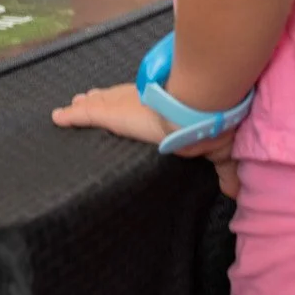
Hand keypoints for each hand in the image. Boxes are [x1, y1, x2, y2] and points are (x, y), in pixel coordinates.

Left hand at [53, 83, 241, 195]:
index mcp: (162, 112)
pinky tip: (57, 117)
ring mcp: (122, 105)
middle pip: (116, 100)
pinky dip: (70, 117)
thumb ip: (224, 171)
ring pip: (99, 104)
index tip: (125, 107)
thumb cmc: (206, 128)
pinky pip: (85, 115)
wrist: (195, 111)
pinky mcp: (110, 113)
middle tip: (88, 99)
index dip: (132, 107)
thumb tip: (237, 194)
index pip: (144, 108)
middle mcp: (140, 103)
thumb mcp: (217, 152)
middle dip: (104, 100)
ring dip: (87, 105)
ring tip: (75, 103)